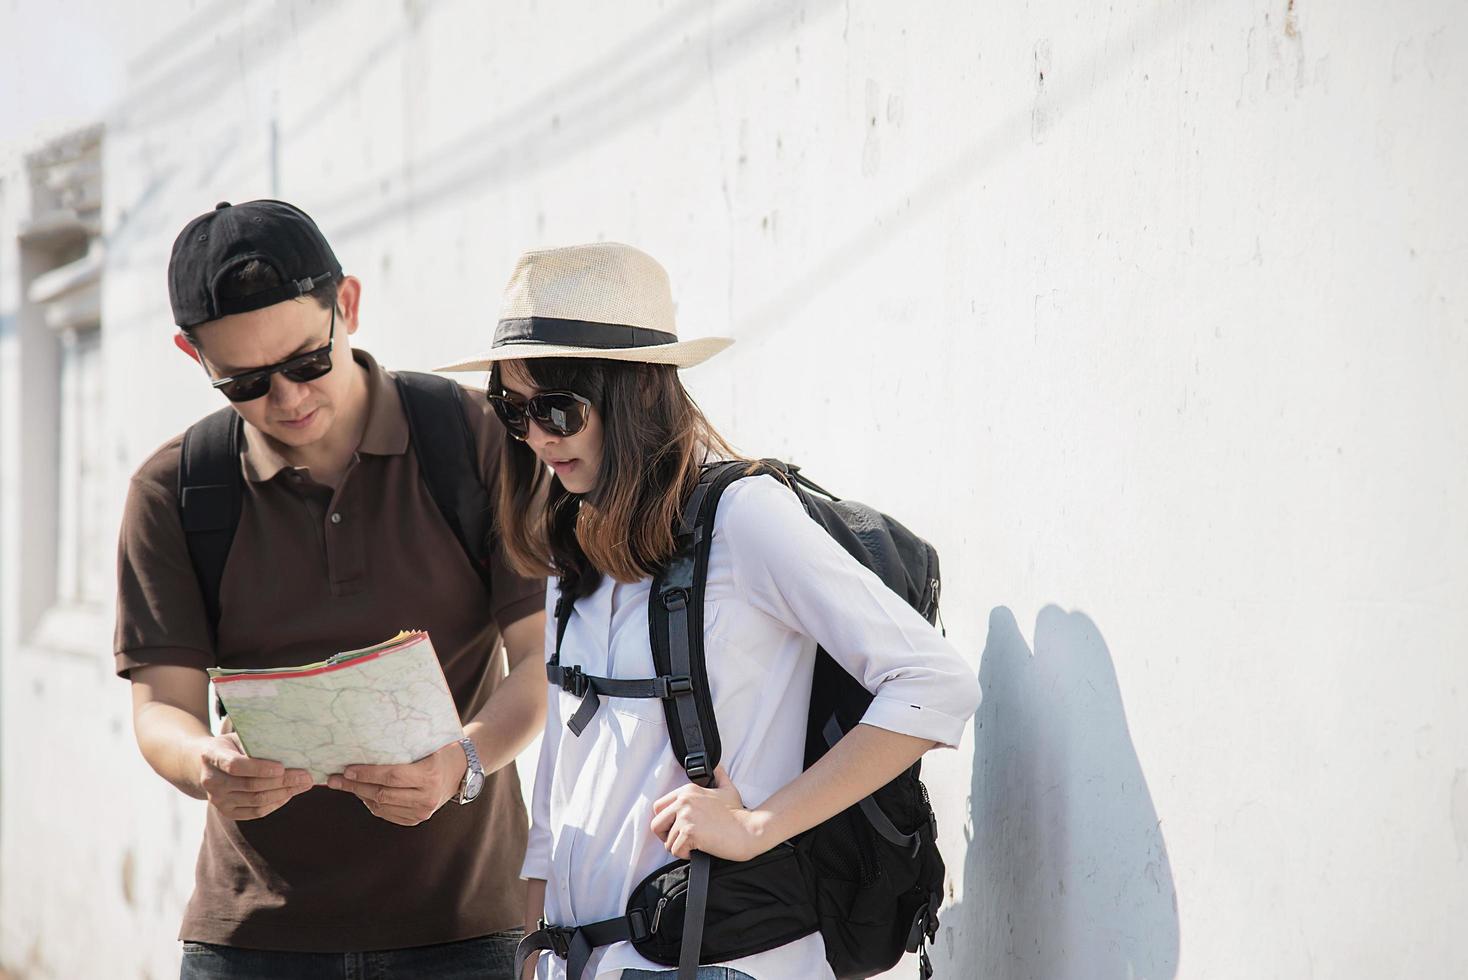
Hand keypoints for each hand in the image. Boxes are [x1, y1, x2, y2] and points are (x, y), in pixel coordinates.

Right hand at [195, 733, 312, 820]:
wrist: (206, 765)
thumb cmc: (231, 746)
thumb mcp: (239, 736)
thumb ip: (257, 741)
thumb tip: (290, 745)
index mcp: (212, 756)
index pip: (235, 765)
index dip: (259, 768)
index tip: (282, 767)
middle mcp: (211, 781)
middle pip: (250, 785)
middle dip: (282, 781)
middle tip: (306, 776)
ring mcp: (218, 799)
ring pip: (256, 800)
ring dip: (283, 793)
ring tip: (303, 785)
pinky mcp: (227, 812)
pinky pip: (255, 812)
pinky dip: (275, 804)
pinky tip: (289, 794)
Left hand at [326, 740, 467, 825]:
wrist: (462, 771)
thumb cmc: (439, 751)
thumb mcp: (425, 745)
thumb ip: (400, 749)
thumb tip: (364, 746)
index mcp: (429, 775)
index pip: (391, 776)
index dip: (367, 774)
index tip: (347, 769)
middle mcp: (426, 797)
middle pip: (382, 793)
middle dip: (355, 786)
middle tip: (334, 779)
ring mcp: (422, 812)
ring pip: (381, 806)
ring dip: (360, 795)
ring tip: (345, 784)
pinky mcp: (416, 819)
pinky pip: (386, 813)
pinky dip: (371, 803)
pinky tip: (363, 793)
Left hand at [649, 764, 764, 861]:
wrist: (749, 830)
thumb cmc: (738, 813)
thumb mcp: (727, 788)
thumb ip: (719, 775)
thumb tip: (717, 766)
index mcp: (688, 790)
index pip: (658, 807)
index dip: (664, 821)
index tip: (675, 827)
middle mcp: (684, 801)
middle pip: (656, 825)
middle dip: (666, 836)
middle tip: (681, 840)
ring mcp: (686, 817)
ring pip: (667, 841)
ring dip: (679, 847)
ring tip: (694, 845)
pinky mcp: (690, 832)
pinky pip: (676, 850)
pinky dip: (685, 855)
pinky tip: (698, 850)